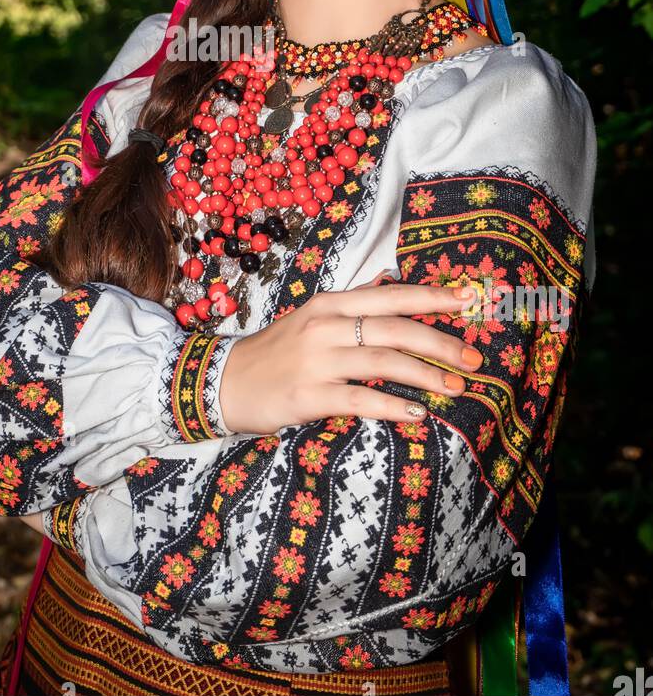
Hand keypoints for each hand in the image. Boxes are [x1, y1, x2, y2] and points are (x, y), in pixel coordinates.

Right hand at [218, 277, 481, 434]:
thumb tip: (390, 281)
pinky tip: (416, 414)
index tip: (468, 300)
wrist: (222, 381)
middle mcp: (325, 326)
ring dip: (426, 374)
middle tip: (472, 358)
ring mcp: (316, 360)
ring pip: (383, 361)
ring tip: (456, 387)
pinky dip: (392, 406)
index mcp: (329, 304)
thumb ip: (352, 303)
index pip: (390, 295)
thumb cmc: (274, 352)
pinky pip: (359, 400)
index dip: (431, 297)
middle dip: (440, 341)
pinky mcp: (308, 396)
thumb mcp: (312, 317)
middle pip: (394, 327)